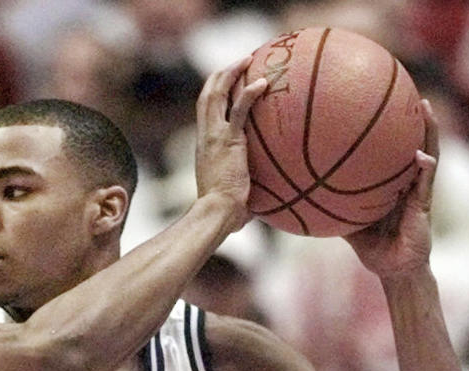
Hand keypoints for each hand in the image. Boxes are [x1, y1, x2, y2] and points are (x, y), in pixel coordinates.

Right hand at [195, 55, 266, 227]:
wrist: (216, 212)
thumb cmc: (225, 213)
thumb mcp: (233, 197)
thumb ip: (244, 194)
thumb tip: (258, 209)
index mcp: (204, 147)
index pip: (205, 114)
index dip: (213, 95)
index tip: (225, 84)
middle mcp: (205, 137)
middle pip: (206, 96)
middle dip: (219, 76)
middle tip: (237, 63)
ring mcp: (214, 136)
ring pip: (216, 94)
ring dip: (230, 73)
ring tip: (247, 59)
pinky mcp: (228, 139)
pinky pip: (239, 109)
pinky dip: (249, 92)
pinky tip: (264, 82)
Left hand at [344, 99, 438, 278]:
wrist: (393, 270)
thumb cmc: (371, 247)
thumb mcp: (345, 223)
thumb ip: (327, 208)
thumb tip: (295, 198)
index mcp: (391, 183)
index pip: (391, 150)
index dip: (389, 128)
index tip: (378, 102)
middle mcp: (407, 182)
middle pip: (412, 143)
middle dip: (411, 118)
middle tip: (406, 91)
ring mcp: (419, 192)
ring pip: (428, 154)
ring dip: (429, 131)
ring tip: (425, 109)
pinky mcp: (424, 206)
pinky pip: (426, 183)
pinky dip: (425, 169)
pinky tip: (421, 157)